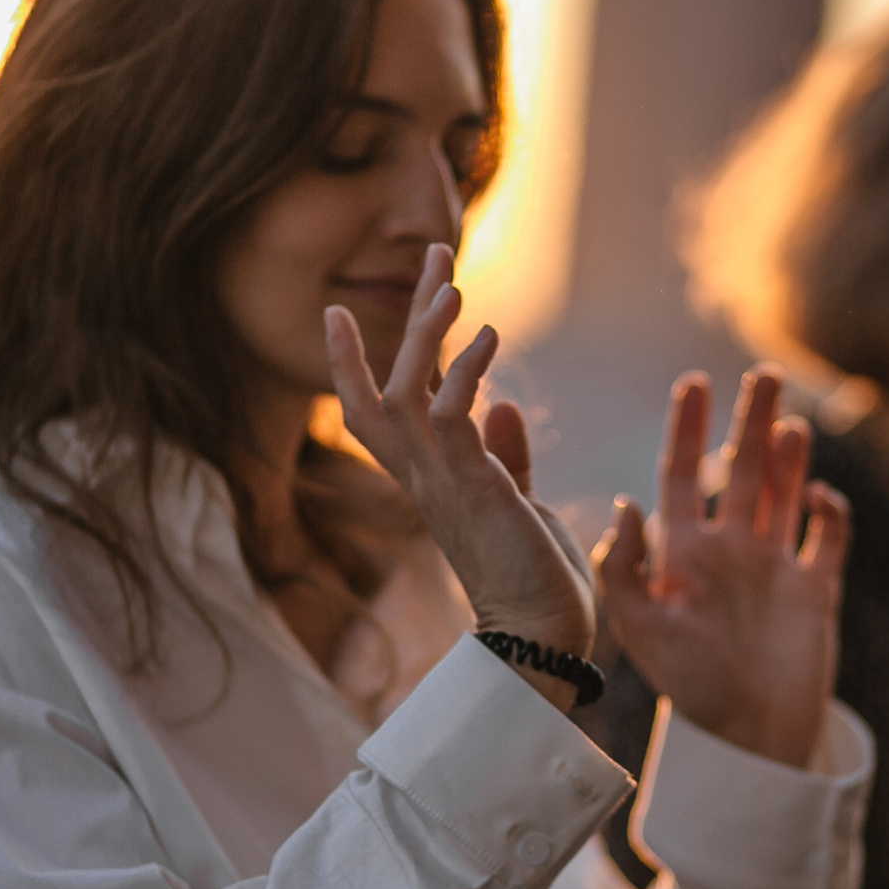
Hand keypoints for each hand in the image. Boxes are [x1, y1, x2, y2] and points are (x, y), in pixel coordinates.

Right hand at [326, 244, 593, 707]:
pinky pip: (454, 416)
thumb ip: (504, 457)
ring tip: (454, 281)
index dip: (352, 360)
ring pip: (410, 391)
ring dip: (430, 333)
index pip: (374, 410)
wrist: (545, 638)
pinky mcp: (472, 487)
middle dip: (410, 314)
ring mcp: (441, 481)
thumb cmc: (533, 580)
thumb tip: (500, 407)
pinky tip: (491, 336)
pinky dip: (469, 372)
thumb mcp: (516, 503)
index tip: (343, 308)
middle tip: (439, 251)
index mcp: (428, 478)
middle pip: (386, 382)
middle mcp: (422, 476)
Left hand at [594, 367, 850, 768]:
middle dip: (752, 421)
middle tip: (764, 374)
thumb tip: (626, 504)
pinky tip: (819, 497)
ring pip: (786, 493)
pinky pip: (829, 537)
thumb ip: (626, 569)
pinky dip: (830, 512)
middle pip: (742, 469)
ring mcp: (776, 567)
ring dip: (790, 457)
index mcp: (686, 553)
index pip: (683, 474)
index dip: (687, 429)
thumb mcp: (641, 630)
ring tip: (791, 421)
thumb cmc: (689, 688)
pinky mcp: (817, 589)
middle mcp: (731, 550)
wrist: (746, 738)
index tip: (693, 382)